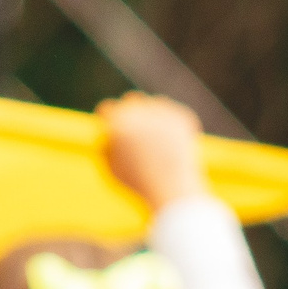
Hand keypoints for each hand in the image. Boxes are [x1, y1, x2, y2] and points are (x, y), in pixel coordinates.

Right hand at [97, 92, 209, 210]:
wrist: (174, 189)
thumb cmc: (140, 184)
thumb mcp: (112, 168)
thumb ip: (104, 146)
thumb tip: (106, 131)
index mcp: (118, 123)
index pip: (107, 108)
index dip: (110, 119)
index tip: (115, 127)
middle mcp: (140, 112)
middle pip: (132, 99)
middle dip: (133, 111)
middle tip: (139, 129)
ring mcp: (163, 112)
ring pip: (155, 104)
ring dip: (154, 117)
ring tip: (159, 145)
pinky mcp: (182, 116)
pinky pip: (174, 114)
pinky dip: (173, 126)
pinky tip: (174, 145)